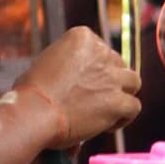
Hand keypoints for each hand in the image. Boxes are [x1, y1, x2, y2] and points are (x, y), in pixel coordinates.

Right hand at [20, 24, 144, 149]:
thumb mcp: (46, 64)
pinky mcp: (118, 101)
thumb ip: (66, 65)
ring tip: (107, 109)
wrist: (35, 111)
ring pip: (133, 82)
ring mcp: (111, 77)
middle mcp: (101, 53)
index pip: (101, 49)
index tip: (85, 81)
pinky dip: (124, 117)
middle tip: (96, 96)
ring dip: (122, 94)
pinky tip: (107, 125)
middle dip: (110, 79)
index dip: (95, 67)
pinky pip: (134, 107)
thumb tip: (74, 84)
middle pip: (118, 64)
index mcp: (82, 38)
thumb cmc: (31, 92)